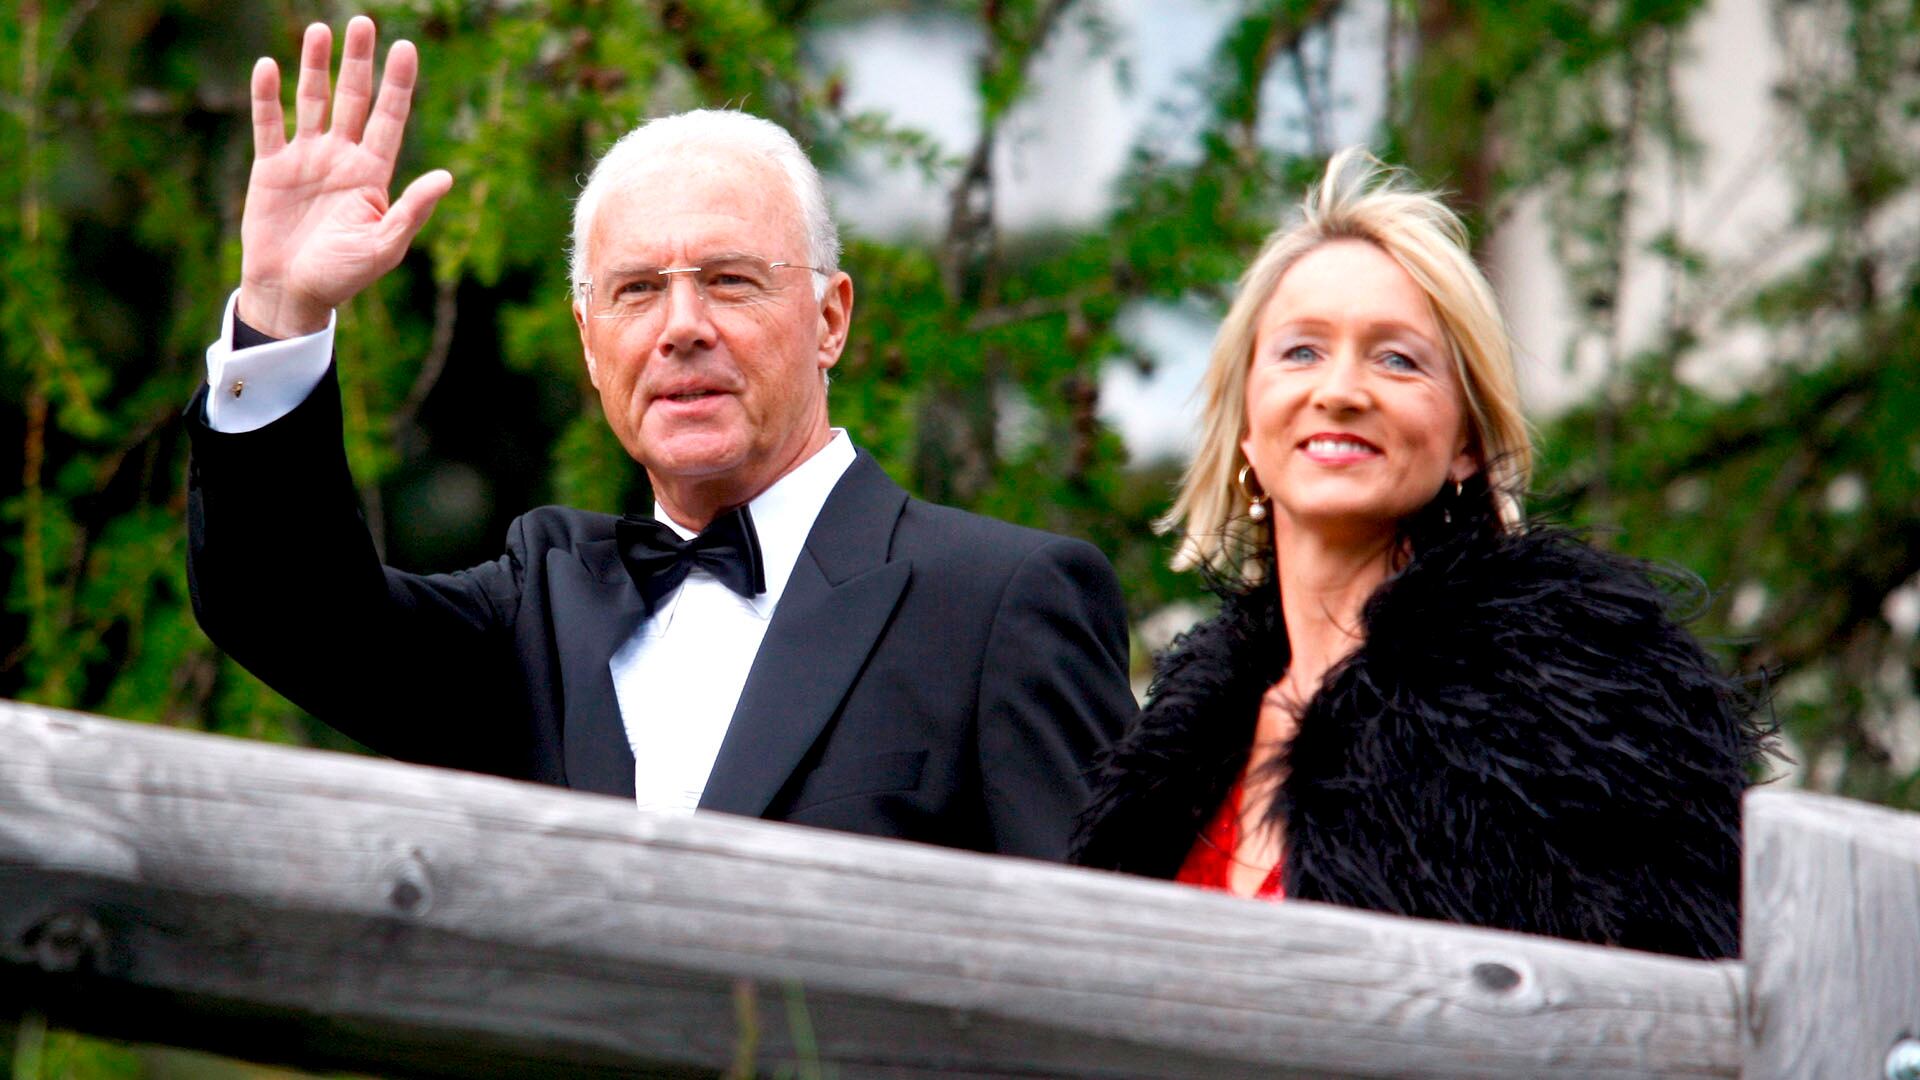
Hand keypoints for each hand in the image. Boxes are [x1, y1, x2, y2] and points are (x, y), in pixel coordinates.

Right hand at [238, 17, 452, 337]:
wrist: (292, 293)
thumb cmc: (344, 276)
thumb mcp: (384, 247)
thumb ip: (411, 210)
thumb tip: (445, 176)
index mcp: (374, 174)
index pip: (389, 118)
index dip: (398, 84)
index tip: (405, 47)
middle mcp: (342, 158)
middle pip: (353, 99)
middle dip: (359, 62)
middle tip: (363, 22)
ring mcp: (306, 159)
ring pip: (311, 101)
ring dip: (315, 67)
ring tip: (320, 31)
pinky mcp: (271, 168)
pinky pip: (268, 124)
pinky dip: (266, 96)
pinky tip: (267, 66)